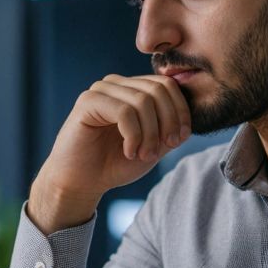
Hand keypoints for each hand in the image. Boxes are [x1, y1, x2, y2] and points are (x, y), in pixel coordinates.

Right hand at [29, 74, 190, 232]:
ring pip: (143, 101)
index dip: (180, 111)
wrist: (80, 182)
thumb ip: (169, 130)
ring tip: (143, 155)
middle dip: (167, 122)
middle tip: (160, 150)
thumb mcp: (152, 147)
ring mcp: (101, 90)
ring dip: (150, 133)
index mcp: (132, 90)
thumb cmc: (113, 164)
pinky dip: (133, 135)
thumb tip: (187, 121)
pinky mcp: (88, 102)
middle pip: (158, 90)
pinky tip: (128, 152)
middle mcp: (117, 84)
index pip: (167, 85)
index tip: (178, 140)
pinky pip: (124, 111)